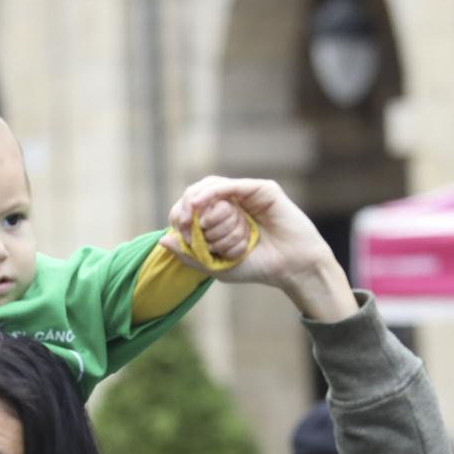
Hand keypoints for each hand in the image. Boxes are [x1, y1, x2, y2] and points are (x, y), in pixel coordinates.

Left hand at [165, 177, 356, 320]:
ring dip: (200, 203)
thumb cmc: (257, 267)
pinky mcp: (261, 189)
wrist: (291, 268)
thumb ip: (189, 255)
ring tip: (193, 216)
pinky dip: (213, 193)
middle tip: (182, 223)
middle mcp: (233, 203)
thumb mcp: (215, 265)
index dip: (180, 216)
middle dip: (185, 207)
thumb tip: (162, 240)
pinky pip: (232, 186)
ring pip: (213, 187)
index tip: (179, 234)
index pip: (192, 208)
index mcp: (221, 217)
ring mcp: (247, 194)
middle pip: (199, 193)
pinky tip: (200, 203)